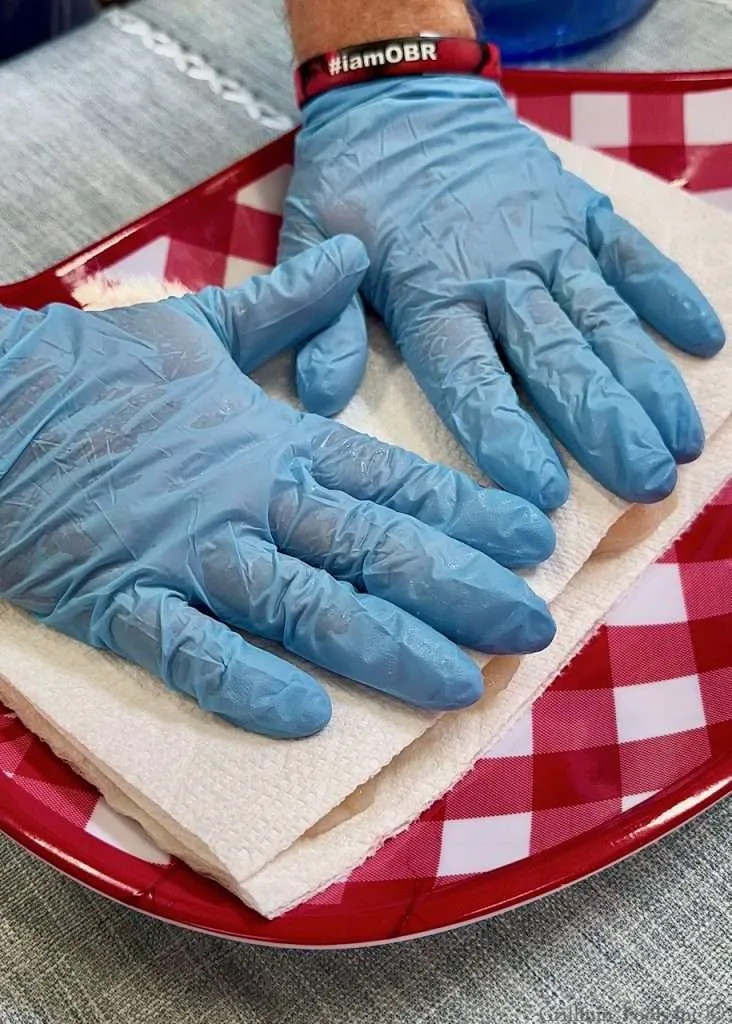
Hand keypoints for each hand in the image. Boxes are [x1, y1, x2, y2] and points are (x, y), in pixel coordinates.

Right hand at [0, 237, 553, 738]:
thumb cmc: (92, 372)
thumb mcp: (198, 326)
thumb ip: (287, 302)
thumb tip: (351, 252)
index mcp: (269, 438)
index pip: (388, 479)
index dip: (466, 512)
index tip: (532, 541)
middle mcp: (243, 500)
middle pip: (368, 549)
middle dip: (458, 590)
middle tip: (530, 627)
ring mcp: (183, 556)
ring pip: (302, 607)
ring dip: (385, 648)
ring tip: (459, 684)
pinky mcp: (118, 604)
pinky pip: (189, 653)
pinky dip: (243, 683)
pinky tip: (308, 719)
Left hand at [281, 79, 725, 508]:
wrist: (401, 95)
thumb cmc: (355, 184)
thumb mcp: (311, 245)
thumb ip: (324, 322)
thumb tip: (321, 395)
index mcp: (430, 292)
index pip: (472, 380)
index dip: (508, 438)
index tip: (545, 494)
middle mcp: (498, 274)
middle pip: (556, 362)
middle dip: (604, 428)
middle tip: (645, 485)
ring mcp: (547, 240)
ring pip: (604, 321)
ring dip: (645, 382)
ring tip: (679, 441)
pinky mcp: (580, 211)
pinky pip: (632, 255)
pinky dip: (669, 296)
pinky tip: (705, 343)